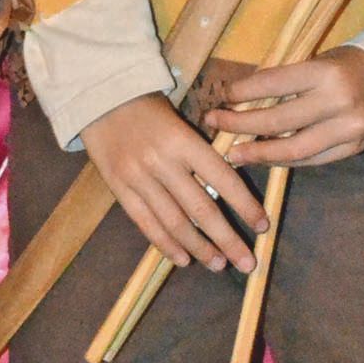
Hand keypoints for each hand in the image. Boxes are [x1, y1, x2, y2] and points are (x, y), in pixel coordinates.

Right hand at [81, 92, 265, 273]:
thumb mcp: (181, 120)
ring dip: (199, 248)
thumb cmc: (149, 107)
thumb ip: (201, 153)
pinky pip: (146, 223)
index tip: (262, 226)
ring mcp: (138, 178)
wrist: (100, 98)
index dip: (245, 205)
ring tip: (218, 264)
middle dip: (227, 239)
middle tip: (246, 263)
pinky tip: (183, 258)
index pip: (223, 179)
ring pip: (174, 222)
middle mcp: (162, 162)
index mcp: (184, 141)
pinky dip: (166, 244)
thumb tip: (228, 192)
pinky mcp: (119, 188)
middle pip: (201, 208)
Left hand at [204, 47, 363, 169]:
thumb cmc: (351, 63)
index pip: (273, 84)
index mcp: (325, 72)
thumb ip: (288, 81)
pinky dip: (287, 160)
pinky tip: (266, 157)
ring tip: (233, 153)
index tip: (222, 96)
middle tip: (215, 123)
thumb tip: (243, 100)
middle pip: (278, 121)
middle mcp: (338, 102)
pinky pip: (313, 160)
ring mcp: (349, 129)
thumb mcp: (320, 60)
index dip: (243, 93)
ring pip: (294, 150)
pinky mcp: (355, 148)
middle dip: (240, 124)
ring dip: (259, 153)